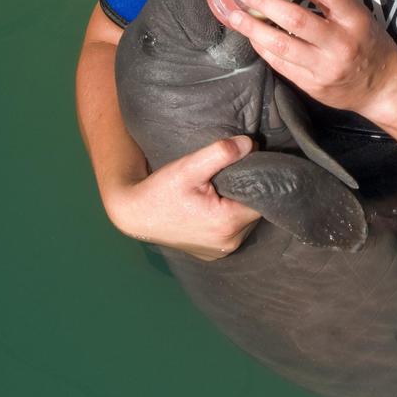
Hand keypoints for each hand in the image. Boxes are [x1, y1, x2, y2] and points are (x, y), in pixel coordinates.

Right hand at [104, 136, 261, 260]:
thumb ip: (221, 153)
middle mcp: (229, 242)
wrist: (134, 214)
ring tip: (224, 188)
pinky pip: (233, 232)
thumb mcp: (188, 167)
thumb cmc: (160, 190)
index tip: (251, 164)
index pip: (262, 199)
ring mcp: (221, 251)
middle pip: (256, 211)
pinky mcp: (213, 254)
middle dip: (249, 192)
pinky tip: (216, 204)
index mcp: (228, 223)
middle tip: (234, 173)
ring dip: (239, 205)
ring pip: (245, 222)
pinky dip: (229, 218)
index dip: (259, 180)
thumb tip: (250, 143)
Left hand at [225, 0, 396, 118]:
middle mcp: (341, 43)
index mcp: (355, 19)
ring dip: (254, 28)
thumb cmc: (368, 43)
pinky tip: (253, 36)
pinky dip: (263, 48)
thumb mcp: (359, 16)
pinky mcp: (312, 85)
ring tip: (235, 16)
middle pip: (296, 19)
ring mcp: (325, 67)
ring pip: (282, 45)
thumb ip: (330, 0)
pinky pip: (281, 64)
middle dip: (265, 2)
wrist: (383, 87)